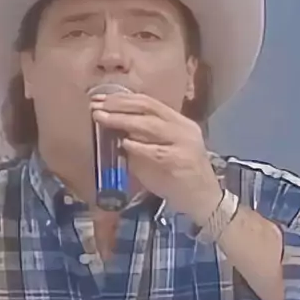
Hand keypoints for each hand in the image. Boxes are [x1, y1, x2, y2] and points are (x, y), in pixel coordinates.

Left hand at [90, 92, 222, 223]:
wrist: (203, 200)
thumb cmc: (178, 177)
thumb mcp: (160, 151)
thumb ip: (141, 139)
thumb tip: (112, 128)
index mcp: (178, 122)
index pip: (148, 102)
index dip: (122, 98)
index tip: (100, 98)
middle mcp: (183, 128)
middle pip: (148, 107)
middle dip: (119, 105)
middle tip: (95, 105)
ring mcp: (183, 143)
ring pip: (151, 125)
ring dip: (122, 120)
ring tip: (102, 118)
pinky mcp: (180, 161)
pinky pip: (156, 151)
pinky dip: (138, 146)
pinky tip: (123, 143)